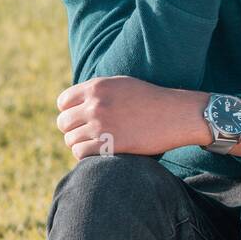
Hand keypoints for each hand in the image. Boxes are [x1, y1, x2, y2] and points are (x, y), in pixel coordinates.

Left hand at [55, 76, 208, 159]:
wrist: (177, 115)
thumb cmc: (152, 100)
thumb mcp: (123, 84)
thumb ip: (97, 91)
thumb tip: (73, 103)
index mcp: (97, 87)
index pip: (63, 102)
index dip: (70, 112)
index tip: (81, 119)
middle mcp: (95, 105)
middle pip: (64, 123)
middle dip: (74, 129)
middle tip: (89, 134)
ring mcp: (101, 125)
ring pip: (70, 140)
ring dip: (81, 144)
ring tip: (97, 144)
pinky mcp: (109, 144)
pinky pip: (81, 153)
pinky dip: (87, 155)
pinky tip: (100, 152)